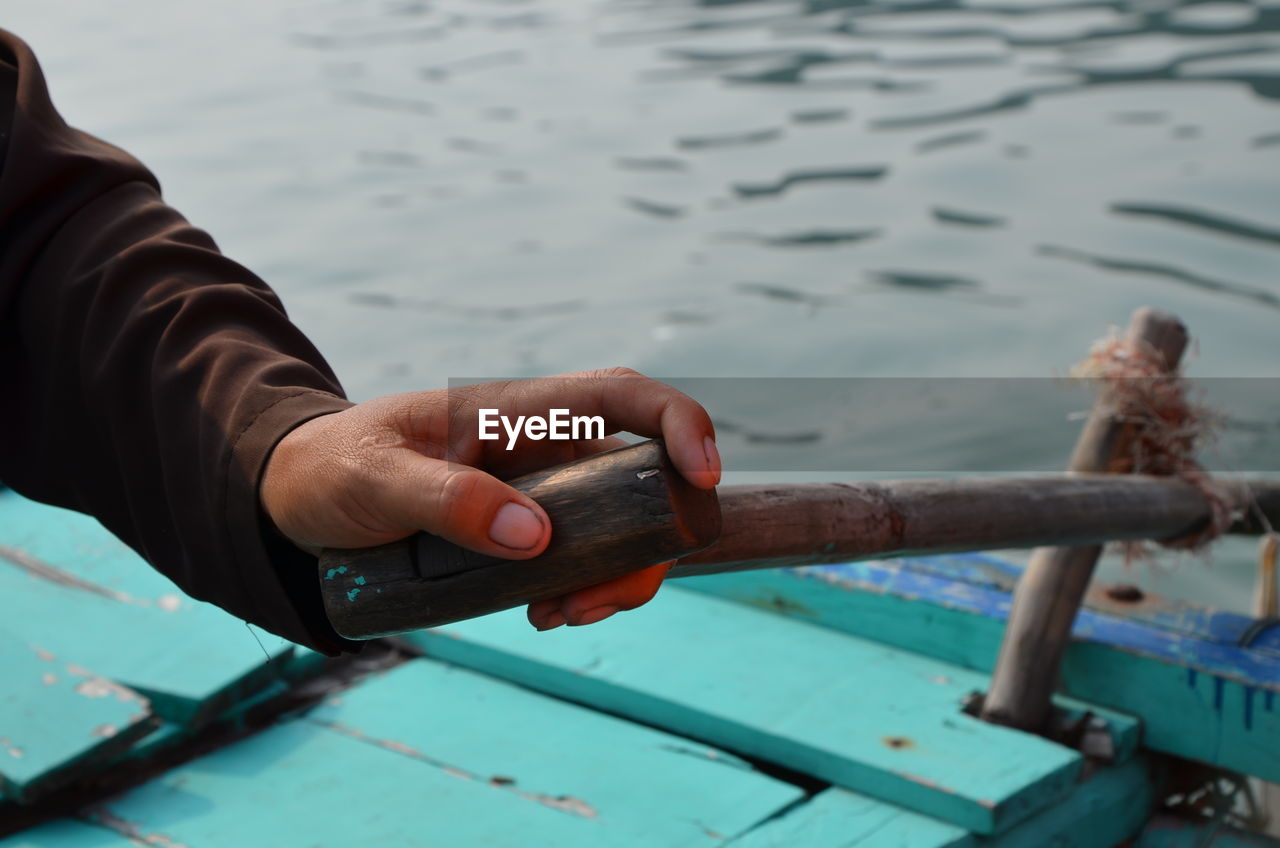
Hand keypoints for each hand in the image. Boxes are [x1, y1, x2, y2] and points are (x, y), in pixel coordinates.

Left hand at [261, 368, 719, 629]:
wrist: (304, 497)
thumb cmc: (337, 468)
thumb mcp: (374, 481)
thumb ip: (447, 501)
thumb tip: (537, 537)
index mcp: (514, 409)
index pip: (620, 395)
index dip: (678, 423)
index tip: (703, 477)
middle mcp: (544, 446)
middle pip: (643, 476)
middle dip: (650, 541)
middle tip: (595, 601)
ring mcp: (543, 491)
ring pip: (625, 527)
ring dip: (620, 577)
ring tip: (561, 615)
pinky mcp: (531, 532)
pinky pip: (589, 558)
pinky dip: (590, 590)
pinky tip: (546, 613)